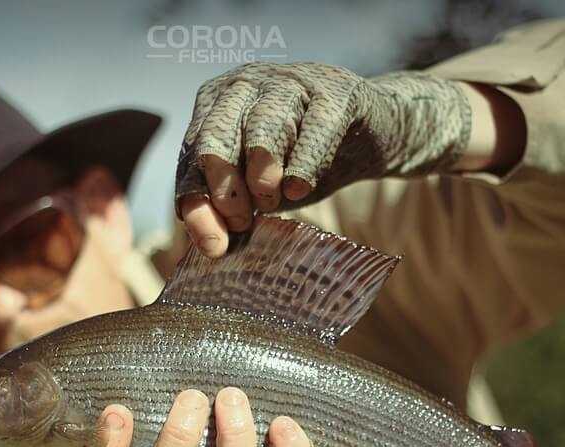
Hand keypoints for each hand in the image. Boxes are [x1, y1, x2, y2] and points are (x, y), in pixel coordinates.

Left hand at [175, 62, 471, 255]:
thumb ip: (228, 209)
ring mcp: (291, 81)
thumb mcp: (257, 190)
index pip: (192, 155)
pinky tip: (300, 189)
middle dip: (225, 187)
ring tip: (272, 201)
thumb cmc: (301, 163)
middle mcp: (245, 84)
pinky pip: (314, 127)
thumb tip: (209, 246)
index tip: (214, 247)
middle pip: (217, 135)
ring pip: (263, 125)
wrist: (372, 136)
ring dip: (261, 172)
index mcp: (214, 105)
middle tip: (242, 222)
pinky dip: (304, 163)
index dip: (198, 202)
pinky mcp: (336, 90)